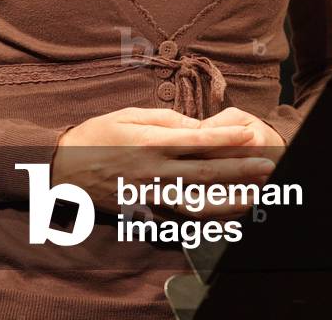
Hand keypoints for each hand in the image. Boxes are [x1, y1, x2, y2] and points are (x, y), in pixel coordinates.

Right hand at [51, 107, 277, 219]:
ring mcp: (151, 194)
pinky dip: (206, 216)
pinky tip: (225, 213)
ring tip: (257, 193)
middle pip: (205, 172)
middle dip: (240, 170)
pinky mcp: (146, 210)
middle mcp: (155, 170)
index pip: (197, 141)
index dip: (226, 138)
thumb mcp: (127, 115)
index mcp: (151, 142)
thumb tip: (195, 125)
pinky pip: (181, 215)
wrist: (63, 169)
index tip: (250, 134)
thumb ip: (164, 119)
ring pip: (198, 200)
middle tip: (268, 166)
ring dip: (230, 198)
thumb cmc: (96, 135)